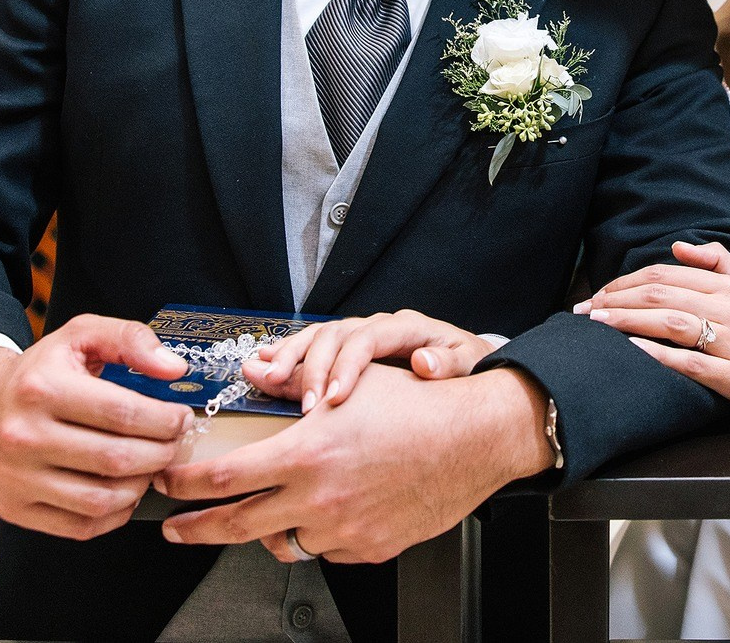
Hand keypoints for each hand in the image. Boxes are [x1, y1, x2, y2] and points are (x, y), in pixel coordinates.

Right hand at [0, 314, 190, 540]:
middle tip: (172, 443)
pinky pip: (81, 526)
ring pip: (101, 499)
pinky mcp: (14, 508)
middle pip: (115, 459)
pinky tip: (123, 489)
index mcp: (41, 388)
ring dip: (140, 485)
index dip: (164, 420)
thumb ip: (132, 339)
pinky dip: (114, 514)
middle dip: (160, 453)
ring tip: (149, 465)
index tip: (180, 419)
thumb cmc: (41, 372)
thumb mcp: (82, 334)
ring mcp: (16, 478)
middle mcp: (22, 436)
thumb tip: (173, 368)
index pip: (122, 413)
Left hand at [157, 363, 551, 562]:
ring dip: (268, 527)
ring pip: (283, 541)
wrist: (475, 440)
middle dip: (195, 528)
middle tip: (175, 527)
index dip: (184, 484)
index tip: (168, 482)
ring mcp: (342, 531)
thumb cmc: (418, 408)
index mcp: (305, 455)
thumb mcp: (349, 385)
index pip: (222, 478)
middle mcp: (317, 499)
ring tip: (264, 512)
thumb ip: (292, 387)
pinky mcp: (367, 549)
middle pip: (234, 524)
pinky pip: (326, 548)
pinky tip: (329, 509)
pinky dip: (319, 532)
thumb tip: (254, 376)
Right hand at [244, 310, 496, 412]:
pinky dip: (285, 353)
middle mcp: (377, 324)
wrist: (466, 363)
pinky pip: (310, 343)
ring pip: (317, 336)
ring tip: (265, 378)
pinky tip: (261, 364)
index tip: (335, 399)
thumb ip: (449, 362)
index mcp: (406, 327)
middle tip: (302, 403)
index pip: (368, 339)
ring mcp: (359, 333)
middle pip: (336, 335)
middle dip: (313, 367)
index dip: (348, 367)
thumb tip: (425, 362)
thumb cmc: (466, 365)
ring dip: (289, 357)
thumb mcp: (468, 363)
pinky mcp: (346, 347)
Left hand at [577, 241, 729, 415]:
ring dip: (628, 321)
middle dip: (617, 300)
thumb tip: (678, 247)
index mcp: (728, 287)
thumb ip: (716, 260)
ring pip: (672, 323)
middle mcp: (728, 310)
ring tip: (598, 323)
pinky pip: (691, 362)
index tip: (600, 292)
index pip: (666, 275)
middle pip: (662, 296)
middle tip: (586, 308)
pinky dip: (659, 354)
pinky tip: (633, 349)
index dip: (627, 281)